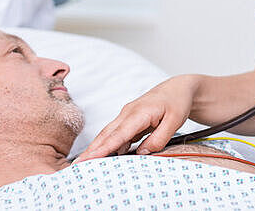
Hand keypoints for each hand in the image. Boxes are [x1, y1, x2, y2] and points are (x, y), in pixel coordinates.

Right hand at [73, 75, 199, 162]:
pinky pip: (115, 135)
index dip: (102, 149)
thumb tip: (142, 153)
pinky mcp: (129, 121)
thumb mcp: (175, 121)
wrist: (178, 88)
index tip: (88, 159)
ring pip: (108, 134)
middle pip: (106, 135)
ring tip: (83, 165)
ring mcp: (126, 116)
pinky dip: (106, 146)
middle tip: (76, 166)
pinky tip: (102, 158)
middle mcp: (128, 113)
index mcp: (139, 113)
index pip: (117, 135)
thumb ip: (159, 139)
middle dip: (90, 151)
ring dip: (95, 149)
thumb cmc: (176, 102)